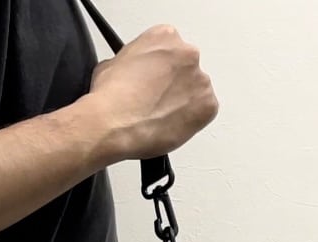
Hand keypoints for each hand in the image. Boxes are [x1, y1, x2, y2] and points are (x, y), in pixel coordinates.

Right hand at [87, 24, 218, 160]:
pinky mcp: (207, 106)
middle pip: (185, 71)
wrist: (112, 123)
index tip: (152, 84)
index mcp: (165, 37)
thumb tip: (128, 75)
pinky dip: (190, 123)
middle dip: (172, 88)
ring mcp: (200, 80)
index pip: (170, 52)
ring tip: (158, 119)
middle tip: (154, 104)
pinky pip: (204, 114)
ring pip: (195, 93)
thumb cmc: (110, 98)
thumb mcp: (111, 65)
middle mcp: (187, 54)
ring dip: (182, 105)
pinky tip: (168, 127)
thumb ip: (131, 64)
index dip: (159, 73)